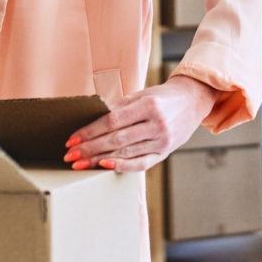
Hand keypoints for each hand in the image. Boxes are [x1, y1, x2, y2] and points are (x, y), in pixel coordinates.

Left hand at [62, 75, 219, 171]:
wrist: (192, 101)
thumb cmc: (160, 97)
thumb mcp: (141, 95)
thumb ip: (118, 107)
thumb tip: (91, 120)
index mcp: (148, 105)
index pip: (112, 121)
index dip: (89, 132)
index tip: (72, 139)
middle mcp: (156, 124)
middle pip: (116, 139)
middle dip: (89, 149)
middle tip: (69, 156)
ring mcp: (162, 141)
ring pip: (125, 153)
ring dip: (99, 160)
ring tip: (80, 164)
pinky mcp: (165, 152)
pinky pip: (141, 163)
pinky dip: (123, 166)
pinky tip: (105, 167)